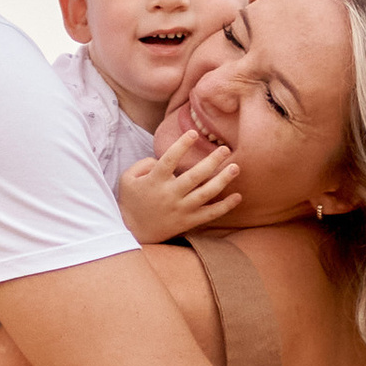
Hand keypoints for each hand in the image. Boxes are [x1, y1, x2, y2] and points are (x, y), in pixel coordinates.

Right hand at [120, 128, 241, 243]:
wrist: (132, 231)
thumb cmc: (131, 200)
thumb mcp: (127, 178)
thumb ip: (144, 164)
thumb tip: (162, 160)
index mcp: (155, 181)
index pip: (170, 159)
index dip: (182, 145)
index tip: (194, 134)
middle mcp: (170, 195)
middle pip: (194, 176)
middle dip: (212, 161)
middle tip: (226, 149)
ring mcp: (180, 209)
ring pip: (205, 194)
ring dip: (222, 180)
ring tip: (235, 168)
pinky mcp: (187, 222)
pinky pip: (209, 214)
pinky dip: (225, 207)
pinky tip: (238, 197)